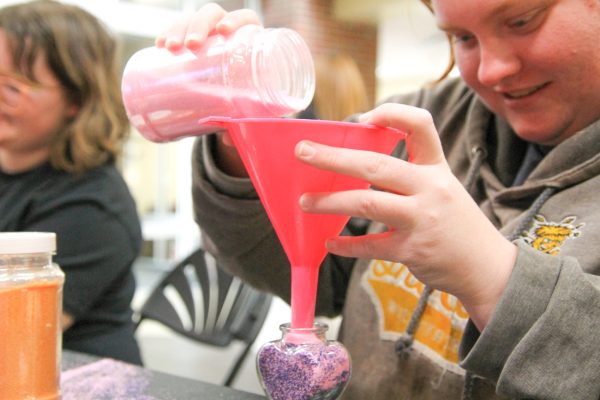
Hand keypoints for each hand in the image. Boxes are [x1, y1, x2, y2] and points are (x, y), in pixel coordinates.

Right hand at [156, 3, 256, 176]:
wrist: (239, 98)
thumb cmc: (251, 100)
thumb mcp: (252, 109)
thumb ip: (245, 122)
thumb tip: (229, 140)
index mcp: (252, 40)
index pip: (245, 19)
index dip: (235, 19)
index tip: (224, 31)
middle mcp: (229, 32)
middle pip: (214, 16)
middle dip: (199, 25)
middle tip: (190, 45)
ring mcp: (209, 35)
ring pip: (192, 21)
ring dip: (178, 28)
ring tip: (168, 47)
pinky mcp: (191, 44)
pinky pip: (178, 32)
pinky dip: (168, 34)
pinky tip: (159, 44)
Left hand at [295, 103, 517, 328]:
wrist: (489, 268)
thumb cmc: (458, 225)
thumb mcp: (445, 189)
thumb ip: (412, 176)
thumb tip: (359, 167)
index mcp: (437, 169)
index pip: (420, 126)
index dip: (391, 114)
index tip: (362, 118)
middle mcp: (430, 189)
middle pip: (376, 165)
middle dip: (334, 157)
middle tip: (303, 152)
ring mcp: (421, 220)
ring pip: (367, 203)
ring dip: (330, 202)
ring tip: (305, 202)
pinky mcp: (412, 251)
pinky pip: (370, 246)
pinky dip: (346, 246)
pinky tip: (330, 243)